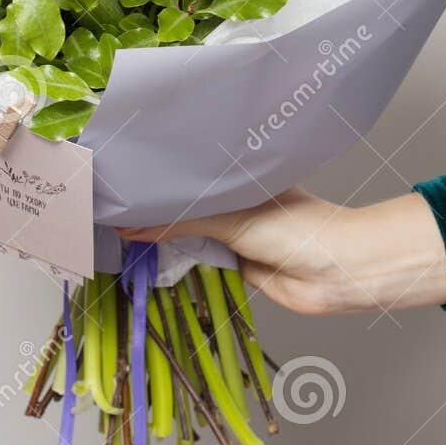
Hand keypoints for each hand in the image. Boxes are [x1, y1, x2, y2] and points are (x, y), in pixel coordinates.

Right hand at [119, 188, 445, 315]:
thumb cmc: (296, 228)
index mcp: (237, 174)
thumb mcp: (232, 217)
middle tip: (111, 201)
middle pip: (185, 203)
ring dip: (163, 234)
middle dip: (154, 205)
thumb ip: (181, 223)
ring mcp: (234, 230)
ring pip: (188, 231)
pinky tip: (148, 252)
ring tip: (119, 225)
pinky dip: (178, 257)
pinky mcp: (234, 261)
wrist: (335, 272)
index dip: (158, 175)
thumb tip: (131, 225)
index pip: (188, 172)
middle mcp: (234, 199)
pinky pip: (198, 256)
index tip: (121, 177)